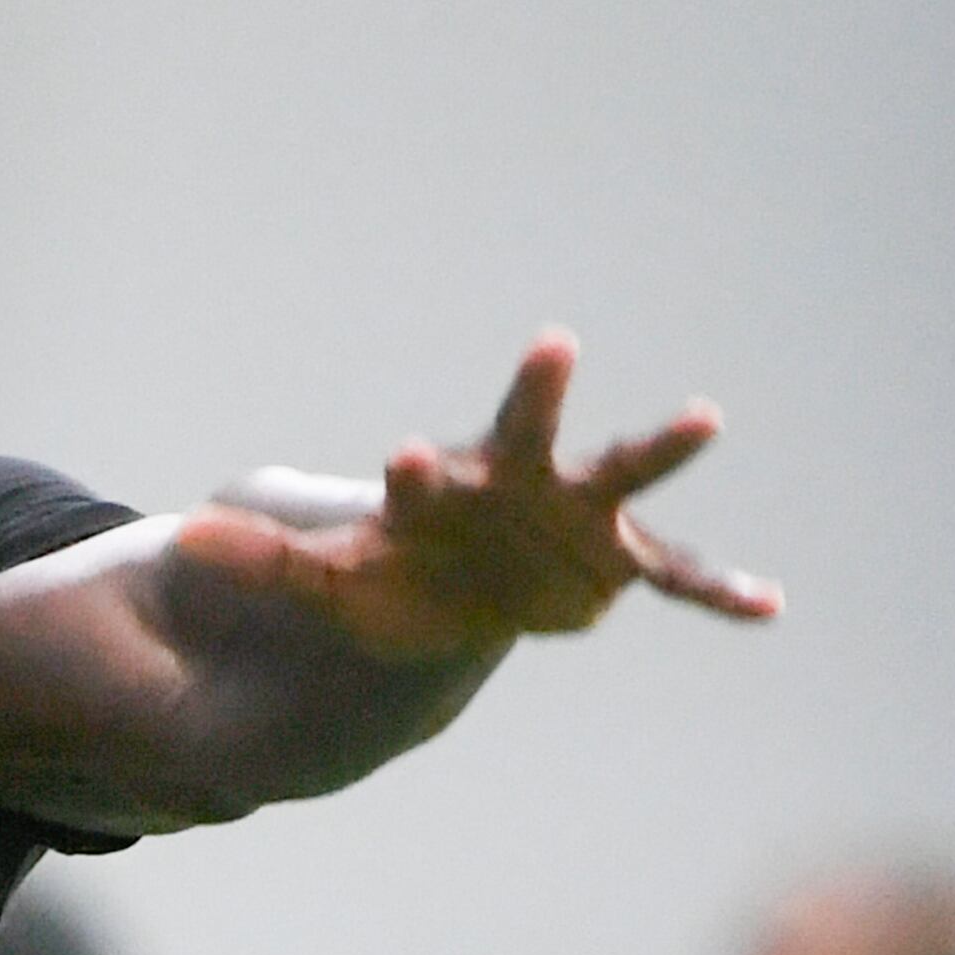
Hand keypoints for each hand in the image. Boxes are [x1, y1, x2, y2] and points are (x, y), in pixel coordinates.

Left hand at [175, 335, 778, 667]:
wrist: (458, 594)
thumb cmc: (393, 572)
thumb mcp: (326, 579)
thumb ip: (266, 562)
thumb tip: (184, 544)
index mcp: (447, 487)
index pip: (428, 474)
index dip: (418, 473)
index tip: (403, 461)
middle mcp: (518, 483)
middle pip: (527, 433)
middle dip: (537, 395)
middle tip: (550, 343)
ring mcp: (576, 516)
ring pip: (620, 475)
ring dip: (658, 449)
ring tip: (704, 417)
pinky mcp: (618, 562)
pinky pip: (677, 577)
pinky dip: (720, 593)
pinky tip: (771, 610)